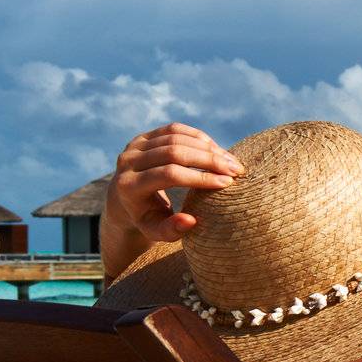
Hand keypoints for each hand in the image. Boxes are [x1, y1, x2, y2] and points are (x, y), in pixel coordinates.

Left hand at [106, 122, 243, 244]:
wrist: (126, 199)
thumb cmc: (148, 218)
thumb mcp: (156, 231)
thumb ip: (172, 230)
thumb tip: (191, 220)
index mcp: (129, 186)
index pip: (169, 175)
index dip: (200, 177)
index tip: (227, 183)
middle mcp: (127, 162)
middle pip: (173, 152)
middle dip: (209, 160)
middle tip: (236, 170)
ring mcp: (135, 145)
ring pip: (176, 137)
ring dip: (208, 147)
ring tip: (231, 161)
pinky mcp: (144, 136)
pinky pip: (175, 130)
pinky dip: (199, 138)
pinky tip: (217, 150)